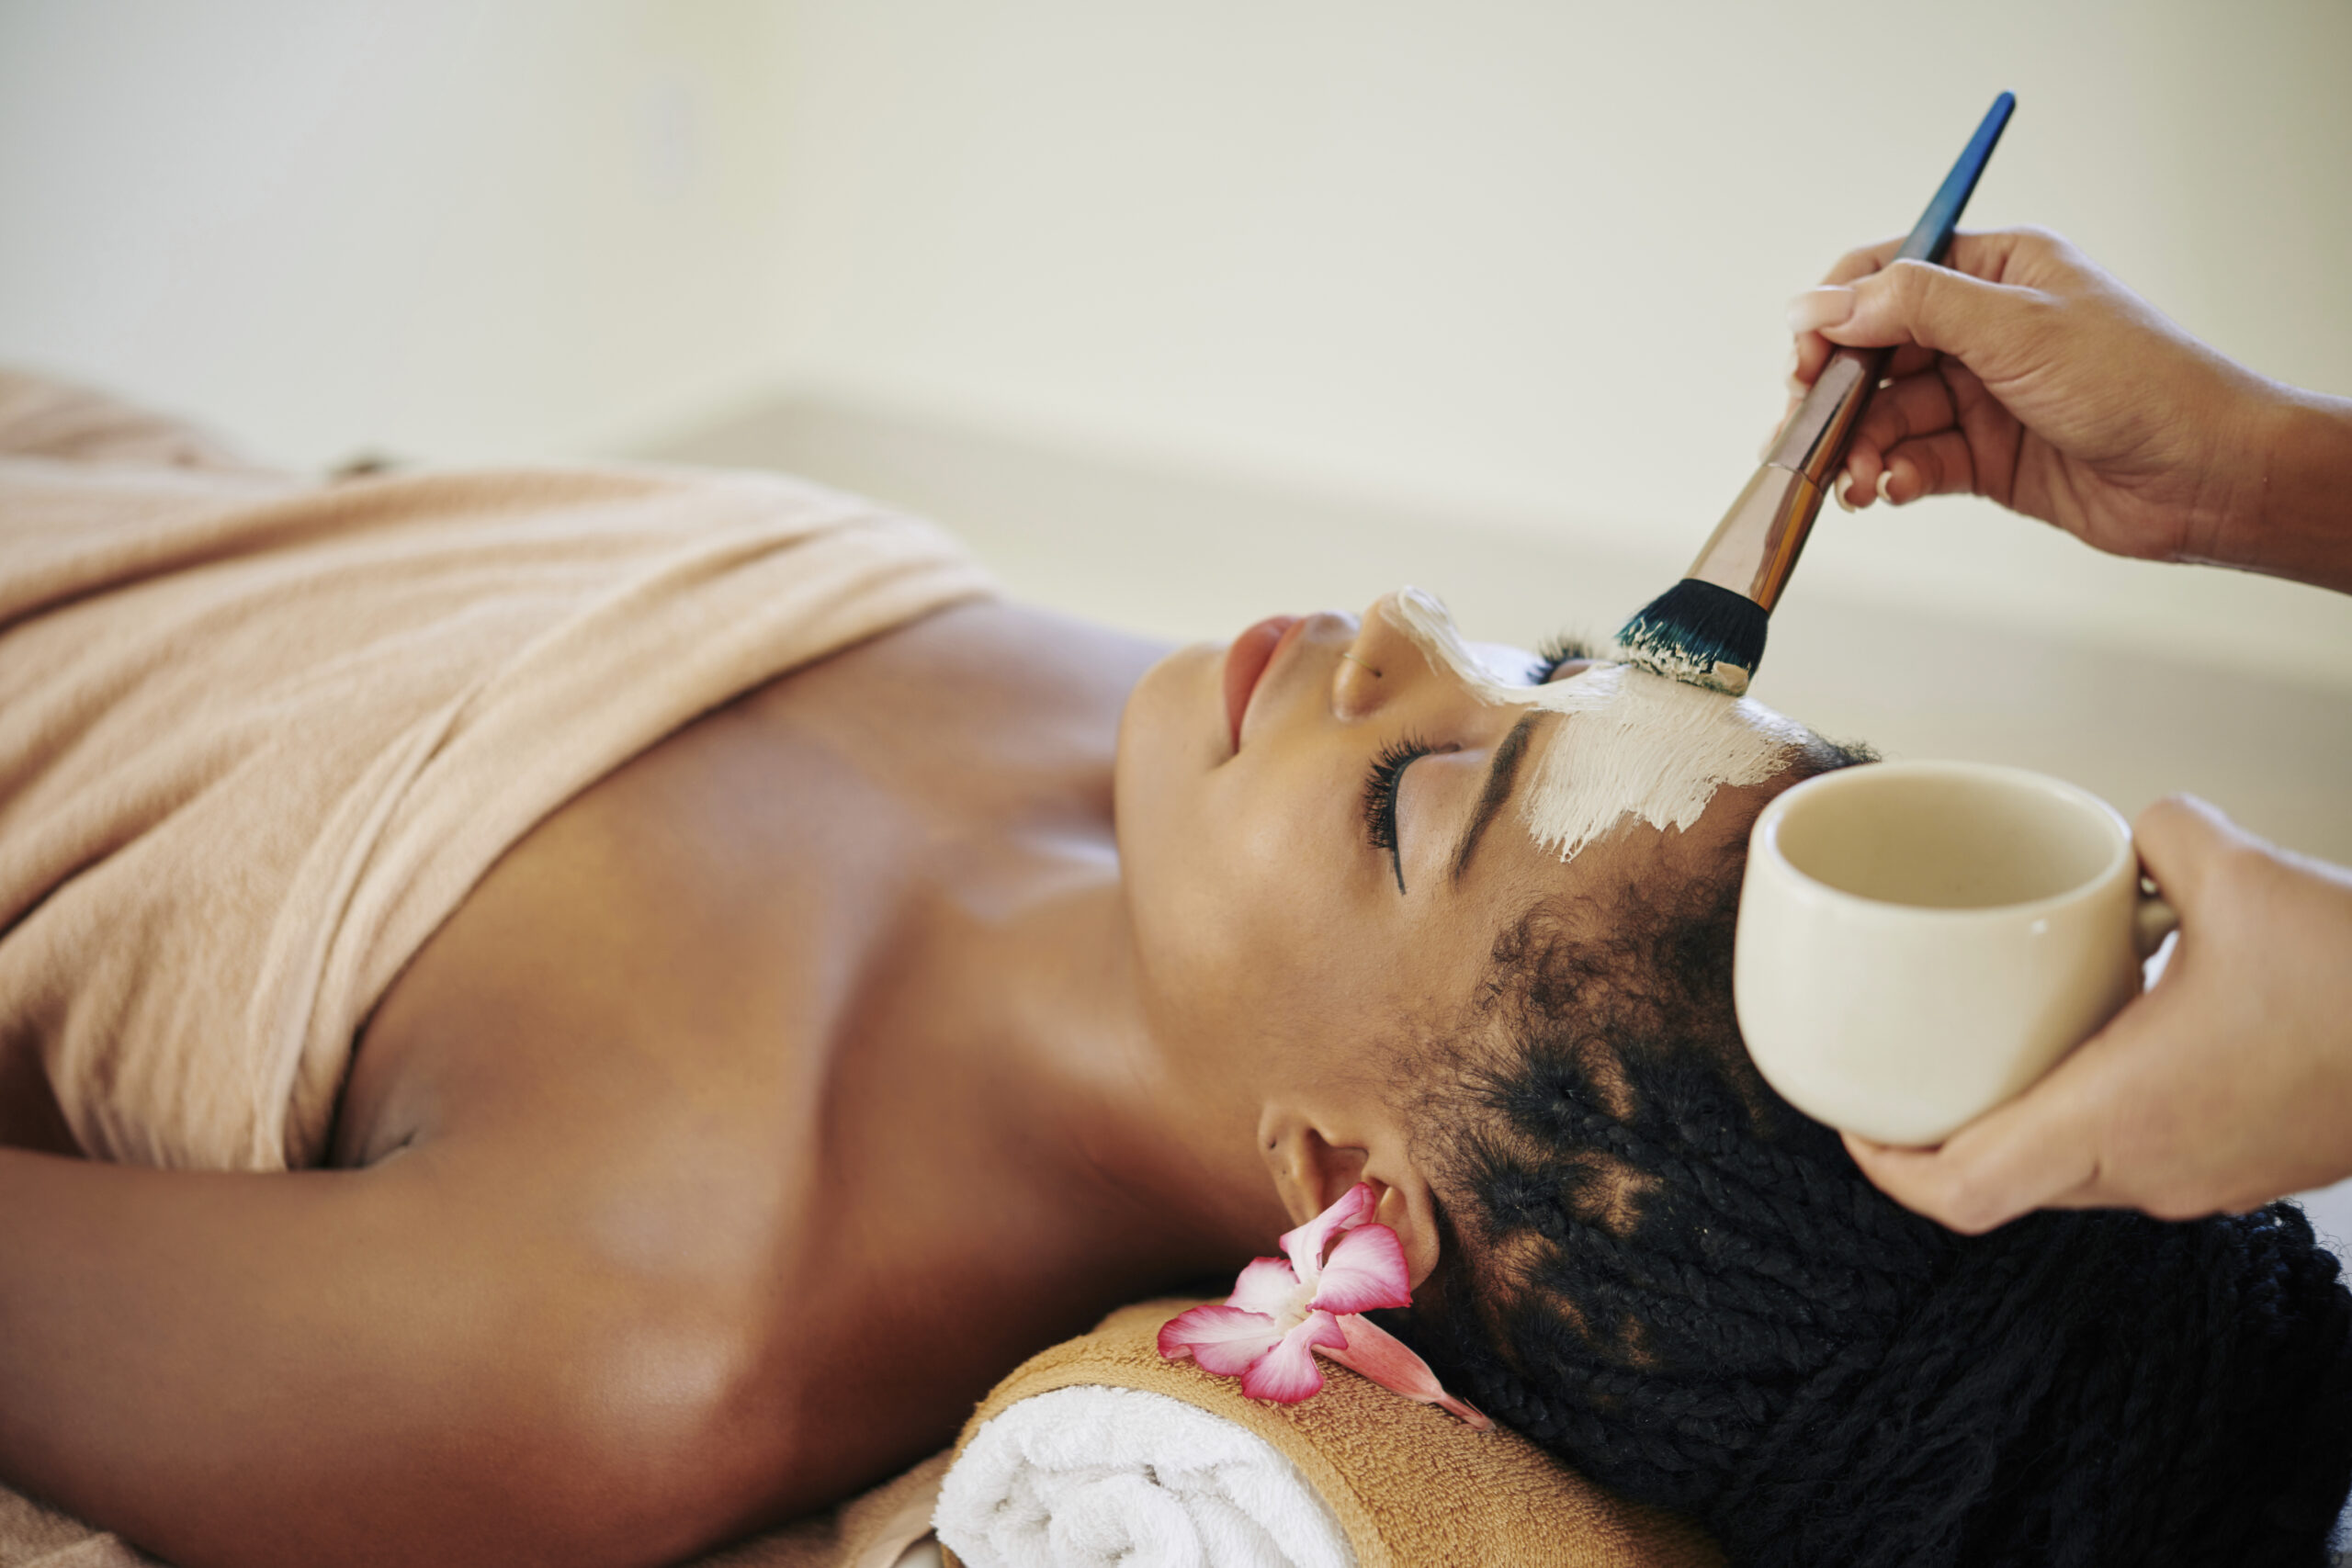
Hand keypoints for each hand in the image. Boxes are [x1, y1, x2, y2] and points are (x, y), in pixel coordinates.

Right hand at [1785, 226, 2296, 573]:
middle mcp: (1983, 328)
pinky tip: (1891, 490)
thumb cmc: (2140, 385)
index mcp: (1996, 271)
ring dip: (1858, 448)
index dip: (1834, 312)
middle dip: (1834, 395)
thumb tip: (1820, 303)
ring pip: (1884, 415)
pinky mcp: (1983, 456)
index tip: (1802, 355)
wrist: (2206, 477)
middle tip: (1808, 430)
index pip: (1886, 272)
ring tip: (1856, 481)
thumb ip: (1912, 308)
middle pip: (1872, 352)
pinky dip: (1891, 476)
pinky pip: (1911, 460)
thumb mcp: (2017, 328)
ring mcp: (1981, 395)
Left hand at [1844, 795, 2351, 1233]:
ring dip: (2016, 1128)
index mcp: (2117, 1117)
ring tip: (1982, 1058)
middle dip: (1937, 1141)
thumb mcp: (2239, 872)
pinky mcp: (2245, 1170)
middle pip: (2001, 1185)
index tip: (1851, 1118)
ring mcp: (2201, 1185)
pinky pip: (2135, 1161)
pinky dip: (2088, 1120)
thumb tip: (2130, 828)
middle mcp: (2147, 1172)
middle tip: (1899, 1078)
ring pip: (2068, 1176)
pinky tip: (2094, 1050)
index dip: (1884, 1165)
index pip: (1960, 1189)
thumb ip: (2155, 836)